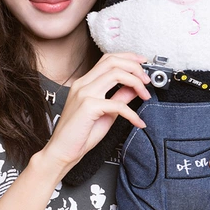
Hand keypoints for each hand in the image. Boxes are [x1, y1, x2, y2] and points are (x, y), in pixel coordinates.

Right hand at [43, 53, 150, 171]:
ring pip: (116, 74)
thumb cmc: (79, 135)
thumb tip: (134, 88)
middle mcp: (83, 84)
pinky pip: (117, 104)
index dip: (129, 58)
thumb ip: (119, 98)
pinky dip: (132, 113)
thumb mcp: (106, 113)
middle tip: (147, 80)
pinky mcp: (88, 107)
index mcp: (85, 83)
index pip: (108, 59)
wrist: (61, 152)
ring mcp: (84, 93)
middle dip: (135, 67)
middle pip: (113, 61)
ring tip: (145, 95)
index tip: (143, 63)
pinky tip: (138, 122)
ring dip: (136, 82)